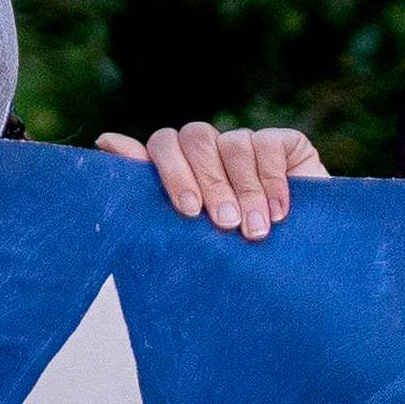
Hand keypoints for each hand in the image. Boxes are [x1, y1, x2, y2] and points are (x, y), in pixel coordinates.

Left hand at [98, 119, 321, 237]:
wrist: (299, 265)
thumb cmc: (233, 252)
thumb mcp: (189, 232)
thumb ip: (149, 191)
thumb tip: (105, 141)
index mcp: (181, 166)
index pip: (162, 145)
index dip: (170, 170)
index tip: (187, 210)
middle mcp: (210, 149)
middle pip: (195, 139)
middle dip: (209, 183)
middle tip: (222, 223)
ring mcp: (246, 143)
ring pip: (233, 143)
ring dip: (244, 189)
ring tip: (254, 229)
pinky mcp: (284, 143)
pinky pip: (269, 146)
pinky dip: (272, 180)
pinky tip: (279, 213)